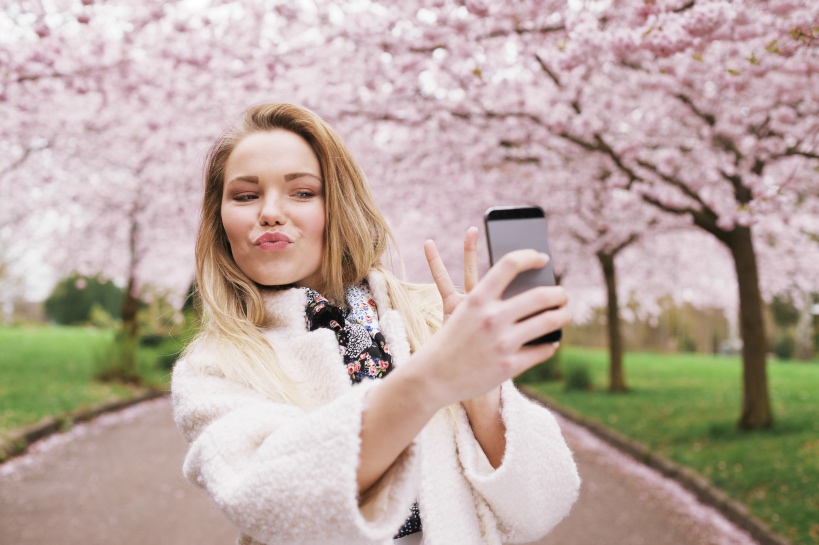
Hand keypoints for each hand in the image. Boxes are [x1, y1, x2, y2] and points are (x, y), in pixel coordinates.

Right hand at [417, 238, 569, 406]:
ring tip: (564, 314)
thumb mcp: (463, 312)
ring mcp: (502, 343)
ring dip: (562, 316)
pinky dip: (550, 345)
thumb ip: (490, 300)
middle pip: (540, 295)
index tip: (542, 259)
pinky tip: (551, 342)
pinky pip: (542, 351)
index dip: (530, 257)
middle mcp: (491, 318)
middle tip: (562, 294)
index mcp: (477, 299)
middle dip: (558, 293)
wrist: (433, 377)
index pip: (510, 264)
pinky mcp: (509, 366)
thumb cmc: (450, 340)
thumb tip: (527, 291)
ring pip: (548, 322)